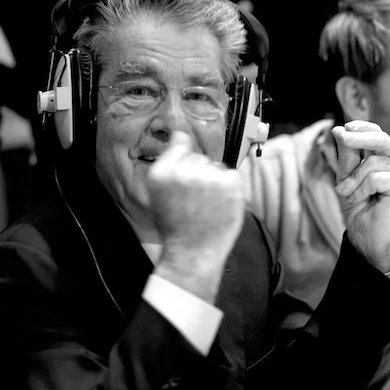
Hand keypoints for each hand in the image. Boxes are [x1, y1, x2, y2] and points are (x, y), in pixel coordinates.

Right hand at [147, 131, 244, 300]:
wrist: (192, 253)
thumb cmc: (175, 226)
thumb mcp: (157, 193)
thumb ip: (168, 164)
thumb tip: (180, 136)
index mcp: (163, 172)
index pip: (181, 142)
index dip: (185, 154)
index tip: (187, 169)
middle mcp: (185, 171)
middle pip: (199, 156)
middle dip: (198, 172)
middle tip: (194, 199)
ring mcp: (209, 177)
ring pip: (216, 167)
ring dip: (214, 181)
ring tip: (206, 205)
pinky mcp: (230, 185)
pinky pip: (232, 175)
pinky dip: (230, 188)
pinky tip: (219, 204)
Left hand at [332, 120, 389, 272]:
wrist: (363, 230)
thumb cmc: (356, 202)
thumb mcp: (346, 174)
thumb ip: (346, 153)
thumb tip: (338, 129)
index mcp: (381, 155)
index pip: (376, 132)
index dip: (362, 127)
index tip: (345, 126)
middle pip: (381, 139)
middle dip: (360, 137)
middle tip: (344, 136)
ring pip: (372, 163)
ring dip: (354, 180)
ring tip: (350, 193)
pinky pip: (376, 178)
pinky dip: (363, 189)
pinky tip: (364, 199)